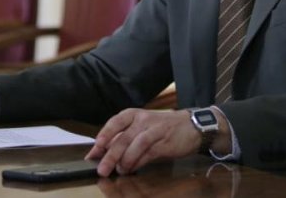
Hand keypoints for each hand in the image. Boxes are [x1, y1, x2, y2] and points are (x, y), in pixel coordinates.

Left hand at [84, 108, 200, 175]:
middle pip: (122, 137)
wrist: (191, 126)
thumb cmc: (163, 127)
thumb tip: (105, 152)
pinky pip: (147, 153)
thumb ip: (125, 138)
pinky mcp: (164, 142)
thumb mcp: (142, 127)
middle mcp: (143, 120)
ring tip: (119, 171)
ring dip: (124, 160)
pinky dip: (138, 163)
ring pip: (134, 145)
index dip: (103, 136)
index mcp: (134, 114)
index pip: (114, 123)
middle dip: (110, 155)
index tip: (94, 151)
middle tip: (101, 169)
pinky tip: (132, 169)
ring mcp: (154, 130)